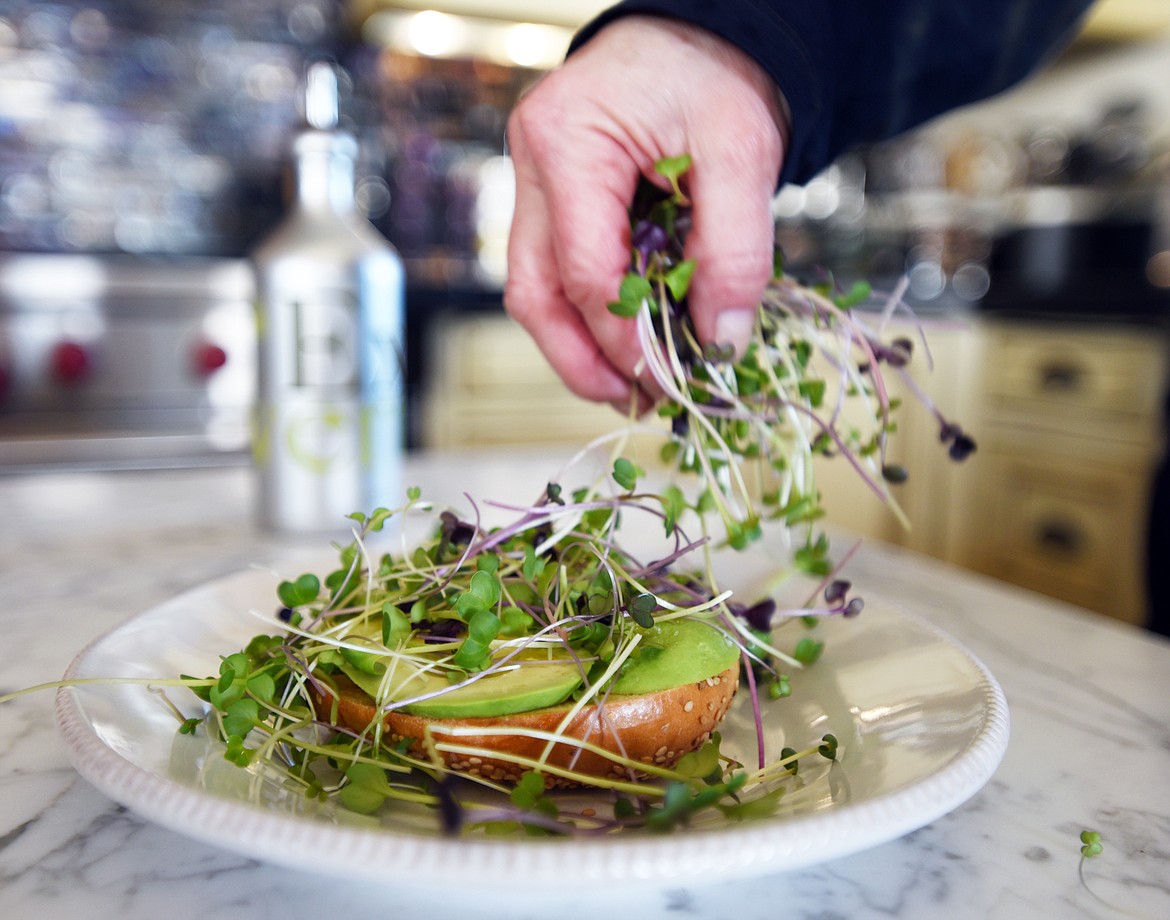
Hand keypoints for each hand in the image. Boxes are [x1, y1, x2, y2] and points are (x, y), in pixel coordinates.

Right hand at [504, 15, 788, 409]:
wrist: (704, 31)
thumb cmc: (715, 72)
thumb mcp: (742, 152)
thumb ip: (734, 251)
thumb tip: (721, 340)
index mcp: (566, 142)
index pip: (583, 271)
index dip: (625, 337)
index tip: (672, 376)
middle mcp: (532, 164)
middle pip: (534, 292)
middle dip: (581, 360)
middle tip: (634, 401)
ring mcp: (534, 182)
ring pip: (535, 289)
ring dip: (579, 347)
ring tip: (631, 386)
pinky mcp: (553, 197)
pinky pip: (557, 271)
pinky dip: (590, 315)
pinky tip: (628, 340)